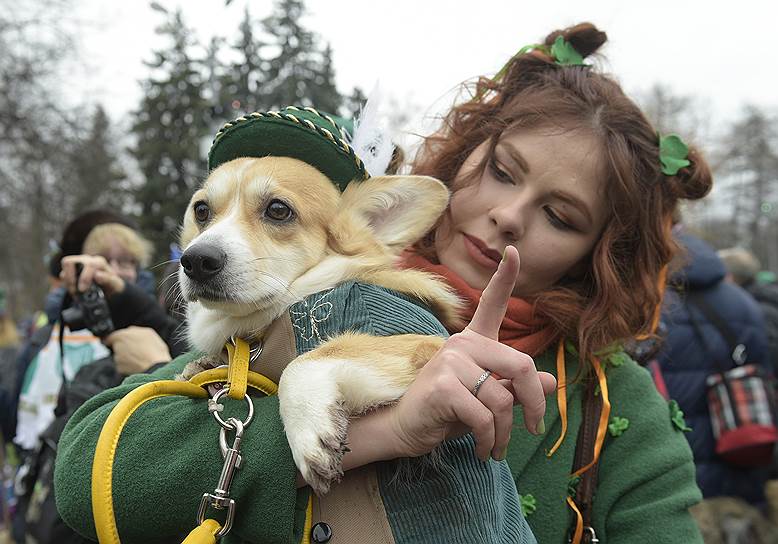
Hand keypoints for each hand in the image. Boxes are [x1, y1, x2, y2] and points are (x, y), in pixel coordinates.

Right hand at [60, 254, 124, 295]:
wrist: (106, 291)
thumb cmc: (111, 287)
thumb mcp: (115, 286)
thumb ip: (109, 280)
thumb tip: (97, 275)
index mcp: (99, 262)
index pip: (90, 265)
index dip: (84, 278)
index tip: (82, 290)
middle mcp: (87, 260)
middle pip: (72, 262)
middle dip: (71, 279)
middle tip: (75, 291)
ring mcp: (78, 263)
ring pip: (66, 264)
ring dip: (67, 280)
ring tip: (74, 291)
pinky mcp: (70, 270)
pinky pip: (63, 273)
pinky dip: (66, 284)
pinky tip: (74, 290)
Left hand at [103, 326, 170, 374]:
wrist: (156, 367)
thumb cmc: (154, 350)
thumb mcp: (148, 333)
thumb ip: (135, 330)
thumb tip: (130, 331)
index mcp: (122, 335)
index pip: (112, 336)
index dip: (117, 338)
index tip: (121, 340)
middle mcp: (117, 346)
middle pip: (117, 345)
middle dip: (125, 347)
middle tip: (137, 349)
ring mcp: (118, 358)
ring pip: (120, 355)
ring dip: (127, 356)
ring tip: (140, 357)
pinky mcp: (120, 368)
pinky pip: (122, 365)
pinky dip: (128, 364)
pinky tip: (138, 363)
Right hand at [387, 246, 556, 460]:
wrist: (403, 429)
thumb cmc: (446, 412)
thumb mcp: (487, 400)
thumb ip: (516, 388)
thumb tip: (552, 381)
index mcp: (473, 342)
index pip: (492, 304)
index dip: (505, 278)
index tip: (514, 251)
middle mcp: (462, 344)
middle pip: (520, 366)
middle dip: (535, 403)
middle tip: (533, 429)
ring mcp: (451, 361)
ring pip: (504, 399)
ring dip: (505, 433)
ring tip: (495, 448)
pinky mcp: (444, 385)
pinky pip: (486, 416)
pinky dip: (489, 439)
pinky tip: (482, 449)